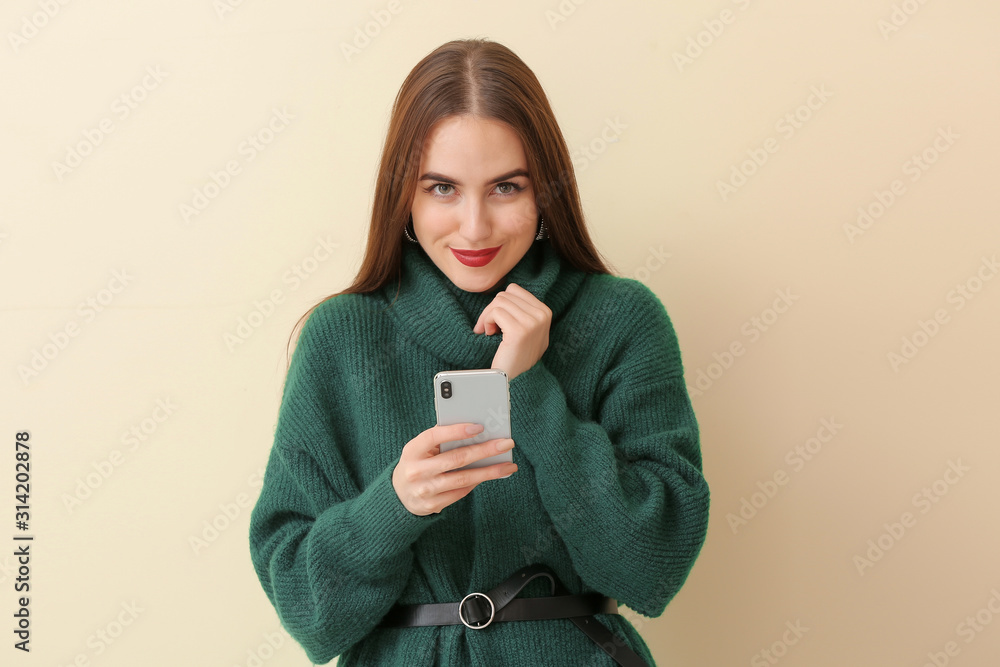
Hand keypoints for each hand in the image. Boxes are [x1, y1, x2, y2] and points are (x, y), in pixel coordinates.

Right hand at [392, 423, 517, 515]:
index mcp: (412, 451)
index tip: (479, 427)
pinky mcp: (432, 505)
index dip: (456, 431)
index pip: (434, 437)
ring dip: (489, 472)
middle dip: (484, 450)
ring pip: (463, 479)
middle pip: (456, 459)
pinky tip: (490, 475)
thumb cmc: (417, 463)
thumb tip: (475, 430)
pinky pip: (461, 492)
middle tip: (506, 444)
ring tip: (508, 465)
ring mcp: (425, 490)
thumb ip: (441, 439)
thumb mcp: (420, 449)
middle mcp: (416, 471)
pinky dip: (477, 482)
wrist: (398, 495)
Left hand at [472, 283, 551, 380]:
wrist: (516, 380)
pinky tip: (489, 335)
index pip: (514, 289)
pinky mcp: (519, 331)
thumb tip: (507, 291)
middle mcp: (542, 315)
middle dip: (492, 309)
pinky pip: (495, 312)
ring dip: (487, 316)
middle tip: (489, 327)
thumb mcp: (528, 330)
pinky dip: (486, 322)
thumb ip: (523, 310)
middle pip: (505, 294)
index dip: (500, 303)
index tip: (496, 320)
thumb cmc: (516, 355)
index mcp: (545, 312)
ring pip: (499, 302)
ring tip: (490, 332)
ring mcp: (532, 323)